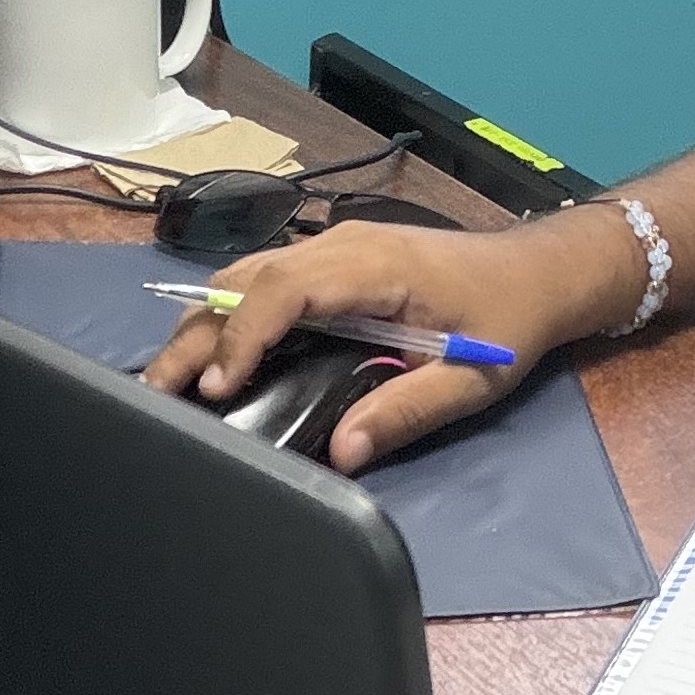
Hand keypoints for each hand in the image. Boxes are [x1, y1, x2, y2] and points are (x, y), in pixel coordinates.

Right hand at [141, 205, 642, 469]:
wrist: (538, 272)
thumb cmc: (510, 320)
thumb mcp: (471, 376)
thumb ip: (407, 410)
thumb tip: (343, 449)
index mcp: (376, 266)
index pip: (286, 287)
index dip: (243, 332)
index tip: (218, 383)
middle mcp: (345, 246)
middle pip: (247, 278)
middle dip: (198, 333)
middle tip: (157, 390)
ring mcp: (336, 248)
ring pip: (248, 274)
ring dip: (205, 323)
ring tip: (169, 381)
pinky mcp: (333, 262)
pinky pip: (267, 279)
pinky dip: (230, 314)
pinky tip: (214, 357)